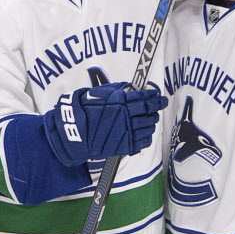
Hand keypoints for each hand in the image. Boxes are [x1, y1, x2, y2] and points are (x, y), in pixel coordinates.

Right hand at [42, 82, 166, 165]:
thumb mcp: (99, 93)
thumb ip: (117, 90)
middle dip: (156, 109)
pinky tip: (144, 133)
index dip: (155, 97)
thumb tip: (131, 88)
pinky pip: (144, 141)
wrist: (75, 133)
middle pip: (150, 112)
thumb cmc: (84, 111)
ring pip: (149, 127)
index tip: (159, 96)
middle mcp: (127, 116)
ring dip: (151, 123)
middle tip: (158, 107)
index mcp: (121, 101)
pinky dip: (147, 137)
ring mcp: (127, 132)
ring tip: (149, 120)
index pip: (145, 98)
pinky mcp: (126, 145)